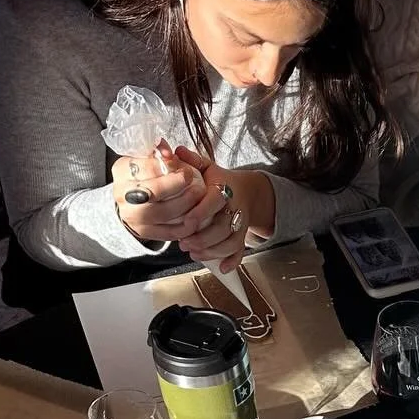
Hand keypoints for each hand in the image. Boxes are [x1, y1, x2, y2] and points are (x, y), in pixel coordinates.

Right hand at [111, 144, 221, 245]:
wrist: (131, 201)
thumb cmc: (144, 176)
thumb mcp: (147, 158)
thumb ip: (159, 152)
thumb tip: (169, 152)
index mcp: (122, 171)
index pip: (148, 167)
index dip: (169, 166)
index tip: (183, 165)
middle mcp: (122, 194)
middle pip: (154, 191)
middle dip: (177, 185)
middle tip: (193, 178)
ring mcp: (131, 216)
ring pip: (162, 212)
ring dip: (185, 203)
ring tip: (199, 194)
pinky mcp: (143, 232)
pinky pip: (168, 231)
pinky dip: (185, 226)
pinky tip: (195, 217)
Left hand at [172, 147, 263, 272]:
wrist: (246, 192)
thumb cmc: (220, 180)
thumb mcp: (207, 166)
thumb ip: (191, 160)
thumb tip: (172, 150)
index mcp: (224, 190)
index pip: (213, 203)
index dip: (200, 215)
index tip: (185, 224)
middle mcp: (235, 208)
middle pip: (222, 227)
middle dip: (203, 238)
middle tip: (184, 244)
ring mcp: (240, 224)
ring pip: (230, 241)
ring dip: (212, 250)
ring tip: (194, 253)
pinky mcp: (242, 236)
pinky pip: (240, 250)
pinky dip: (233, 261)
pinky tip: (221, 268)